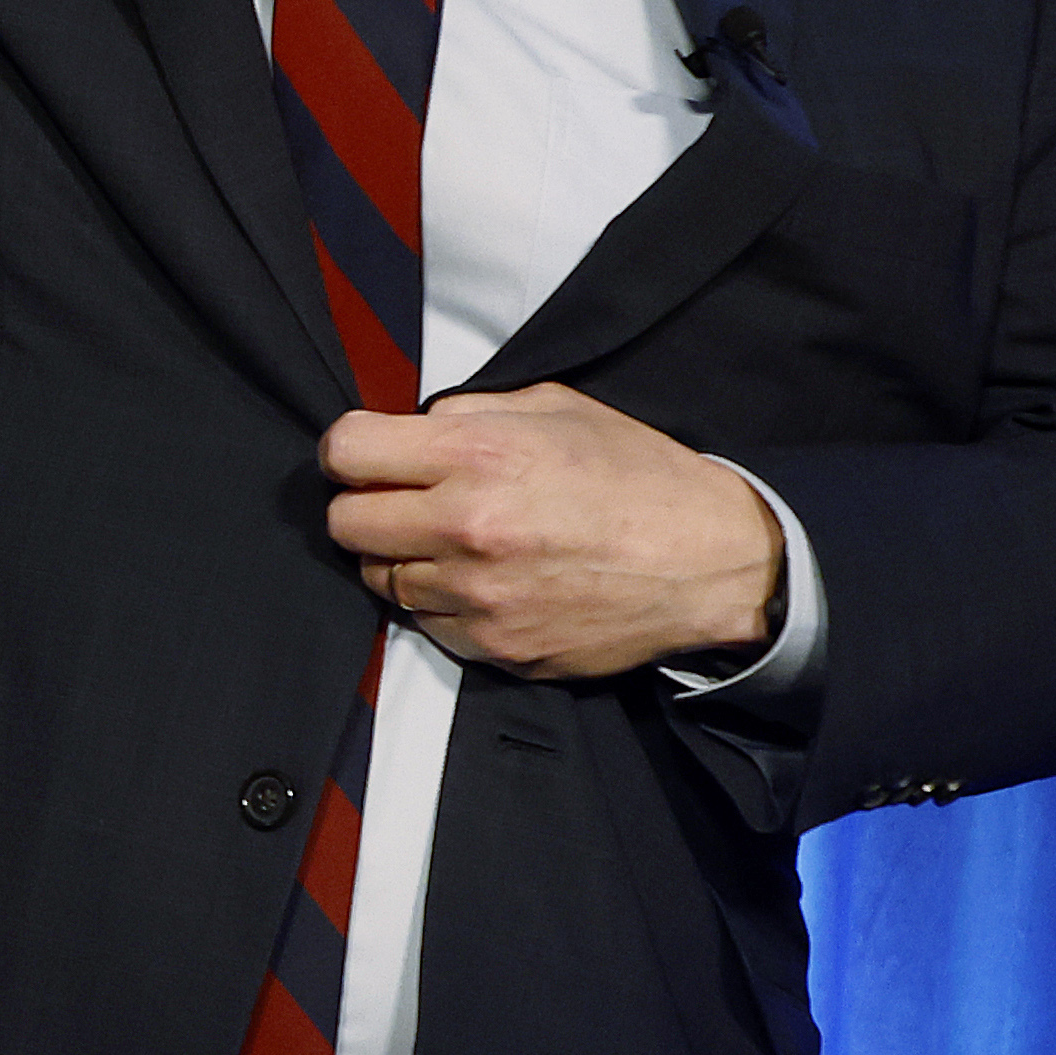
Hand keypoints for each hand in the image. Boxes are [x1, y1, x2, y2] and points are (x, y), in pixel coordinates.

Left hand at [320, 384, 783, 681]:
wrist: (710, 562)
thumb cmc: (637, 476)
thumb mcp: (556, 407)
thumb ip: (470, 411)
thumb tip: (411, 426)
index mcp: (477, 455)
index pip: (347, 451)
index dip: (349, 451)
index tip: (366, 456)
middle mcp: (466, 527)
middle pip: (345, 523)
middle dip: (364, 507)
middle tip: (402, 502)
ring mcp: (478, 595)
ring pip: (381, 579)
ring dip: (402, 560)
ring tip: (451, 543)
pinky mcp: (496, 647)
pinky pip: (426, 625)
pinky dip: (440, 604)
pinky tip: (482, 582)